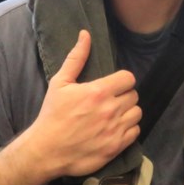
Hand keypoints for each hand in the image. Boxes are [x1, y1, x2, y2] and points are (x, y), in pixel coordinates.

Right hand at [25, 30, 140, 178]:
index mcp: (98, 92)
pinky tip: (116, 128)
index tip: (113, 85)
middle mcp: (110, 110)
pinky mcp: (116, 147)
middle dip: (124, 96)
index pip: (128, 78)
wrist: (47, 150)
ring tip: (115, 114)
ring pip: (137, 113)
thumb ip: (76, 57)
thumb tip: (85, 34)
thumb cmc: (53, 114)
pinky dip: (129, 129)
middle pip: (133, 95)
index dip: (122, 80)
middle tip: (111, 100)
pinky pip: (135, 132)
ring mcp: (115, 130)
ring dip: (128, 112)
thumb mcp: (60, 82)